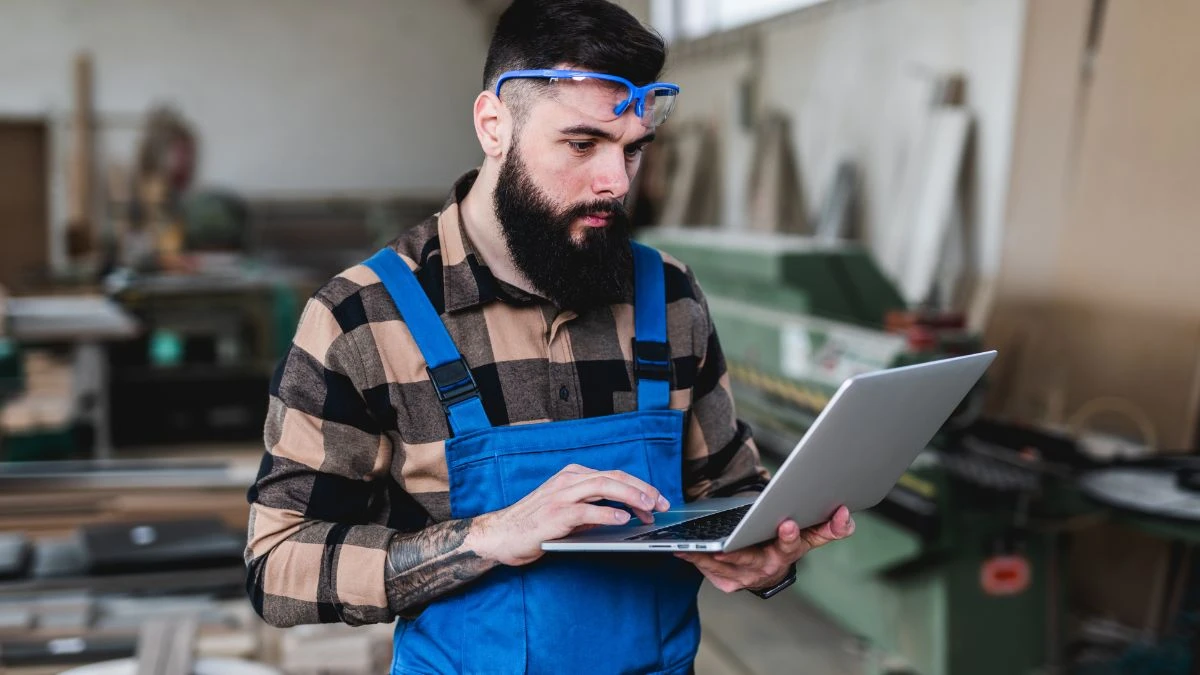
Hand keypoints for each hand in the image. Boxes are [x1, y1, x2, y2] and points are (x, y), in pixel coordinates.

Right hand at [472, 463, 670, 566]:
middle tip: (662, 504)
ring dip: (630, 496)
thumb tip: (623, 515)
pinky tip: (623, 518)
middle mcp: (568, 480)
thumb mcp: (568, 512)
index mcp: (573, 476)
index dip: (640, 486)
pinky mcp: (555, 514)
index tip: (658, 500)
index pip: (614, 476)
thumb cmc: (534, 525)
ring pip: (603, 486)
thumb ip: (592, 509)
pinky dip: (607, 512)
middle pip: (614, 477)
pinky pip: (586, 509)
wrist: (500, 535)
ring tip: (649, 507)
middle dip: (642, 489)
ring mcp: (561, 495)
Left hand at [675, 505, 854, 592]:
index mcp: (787, 553)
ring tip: (694, 545)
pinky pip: (708, 571)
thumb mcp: (808, 535)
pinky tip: (682, 550)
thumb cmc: (785, 544)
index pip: (791, 545)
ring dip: (707, 556)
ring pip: (724, 566)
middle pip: (751, 559)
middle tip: (723, 547)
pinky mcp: (727, 582)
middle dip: (737, 552)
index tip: (787, 523)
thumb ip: (829, 527)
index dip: (790, 535)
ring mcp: (745, 577)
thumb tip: (847, 517)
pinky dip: (695, 560)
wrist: (767, 568)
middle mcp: (767, 568)